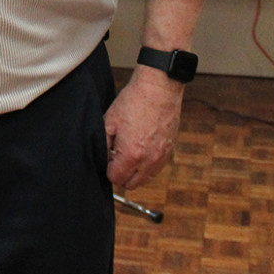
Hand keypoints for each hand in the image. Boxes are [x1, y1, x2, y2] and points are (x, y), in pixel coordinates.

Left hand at [103, 64, 183, 190]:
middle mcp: (149, 160)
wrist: (158, 89)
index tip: (107, 157)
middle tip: (115, 156)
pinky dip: (147, 165)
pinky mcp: (170, 151)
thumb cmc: (133, 101)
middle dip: (120, 174)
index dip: (108, 169)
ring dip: (135, 171)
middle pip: (131, 184)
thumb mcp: (109, 121)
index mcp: (132, 154)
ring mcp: (162, 157)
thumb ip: (104, 144)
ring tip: (128, 151)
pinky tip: (141, 148)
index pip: (116, 178)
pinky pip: (156, 169)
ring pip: (145, 179)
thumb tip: (102, 158)